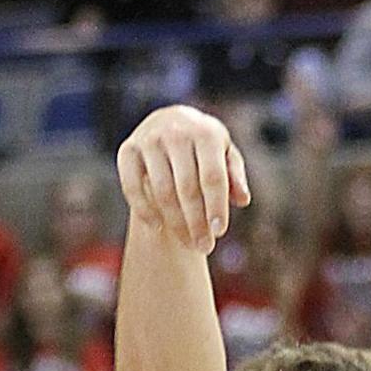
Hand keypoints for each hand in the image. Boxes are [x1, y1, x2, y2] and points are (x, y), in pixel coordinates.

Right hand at [117, 105, 250, 257]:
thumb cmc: (204, 148)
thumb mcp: (225, 156)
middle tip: (204, 247)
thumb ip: (235, 177)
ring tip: (189, 243)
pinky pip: (133, 188)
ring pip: (163, 192)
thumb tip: (243, 200)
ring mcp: (149, 139)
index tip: (218, 233)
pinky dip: (145, 211)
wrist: (170, 123)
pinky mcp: (127, 150)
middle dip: (197, 223)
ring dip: (176, 223)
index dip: (216, 207)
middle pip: (187, 188)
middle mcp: (176, 131)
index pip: (213, 176)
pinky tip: (158, 228)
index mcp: (205, 132)